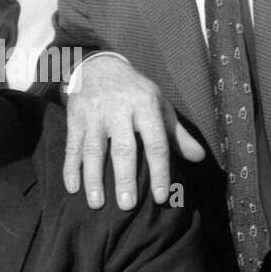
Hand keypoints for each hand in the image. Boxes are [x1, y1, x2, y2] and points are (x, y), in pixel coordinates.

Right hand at [64, 54, 203, 209]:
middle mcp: (120, 109)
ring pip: (94, 149)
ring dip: (93, 178)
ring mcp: (95, 113)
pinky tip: (72, 188)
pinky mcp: (75, 117)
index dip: (159, 171)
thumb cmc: (135, 92)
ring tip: (96, 204)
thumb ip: (177, 134)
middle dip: (125, 178)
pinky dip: (70, 168)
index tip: (160, 197)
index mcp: (145, 105)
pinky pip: (72, 146)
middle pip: (123, 148)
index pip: (155, 143)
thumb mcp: (159, 106)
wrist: (100, 65)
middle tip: (127, 206)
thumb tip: (200, 158)